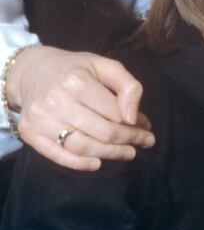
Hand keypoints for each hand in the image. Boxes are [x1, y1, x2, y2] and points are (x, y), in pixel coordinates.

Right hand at [8, 45, 154, 170]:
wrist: (31, 71)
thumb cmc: (74, 69)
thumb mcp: (103, 65)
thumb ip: (127, 85)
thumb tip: (133, 117)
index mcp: (77, 81)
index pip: (115, 112)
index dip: (136, 123)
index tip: (147, 127)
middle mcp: (57, 100)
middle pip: (102, 132)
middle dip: (129, 140)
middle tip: (144, 142)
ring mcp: (41, 118)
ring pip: (82, 147)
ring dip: (110, 154)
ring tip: (128, 153)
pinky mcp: (30, 132)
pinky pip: (58, 155)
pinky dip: (80, 164)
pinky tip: (98, 163)